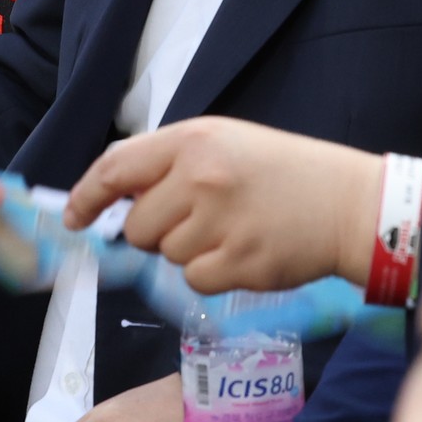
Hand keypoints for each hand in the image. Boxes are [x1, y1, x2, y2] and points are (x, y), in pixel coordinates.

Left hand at [66, 118, 380, 294]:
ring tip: (232, 228)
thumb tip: (116, 198)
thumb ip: (169, 163)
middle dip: (156, 230)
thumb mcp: (223, 142)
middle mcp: (201, 178)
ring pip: (167, 255)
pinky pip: (194, 281)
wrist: (347, 203)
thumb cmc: (282, 172)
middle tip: (198, 217)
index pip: (115, 168)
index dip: (86, 196)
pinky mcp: (239, 263)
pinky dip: (212, 274)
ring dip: (189, 251)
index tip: (74, 215)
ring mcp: (220, 222)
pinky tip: (243, 251)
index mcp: (193, 140)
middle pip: (138, 225)